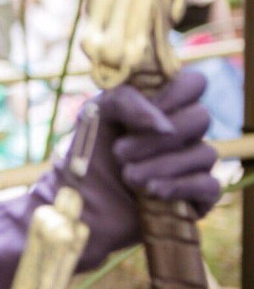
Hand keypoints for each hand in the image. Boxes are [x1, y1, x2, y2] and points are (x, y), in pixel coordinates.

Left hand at [57, 68, 220, 266]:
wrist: (78, 205)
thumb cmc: (86, 155)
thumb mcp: (95, 114)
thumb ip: (126, 101)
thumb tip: (164, 125)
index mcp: (162, 106)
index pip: (193, 84)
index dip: (175, 92)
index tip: (149, 109)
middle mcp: (183, 133)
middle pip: (200, 118)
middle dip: (156, 137)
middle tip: (119, 153)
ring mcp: (192, 164)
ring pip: (205, 153)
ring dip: (160, 165)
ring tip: (127, 177)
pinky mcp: (198, 197)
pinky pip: (209, 185)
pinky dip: (179, 186)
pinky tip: (152, 191)